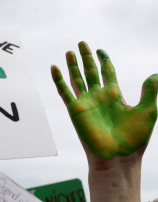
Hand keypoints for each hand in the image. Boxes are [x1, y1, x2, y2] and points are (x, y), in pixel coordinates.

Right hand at [51, 41, 157, 159]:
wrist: (117, 158)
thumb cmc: (133, 139)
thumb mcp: (147, 112)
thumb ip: (150, 91)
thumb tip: (156, 73)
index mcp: (114, 94)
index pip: (107, 71)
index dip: (104, 60)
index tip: (100, 50)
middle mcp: (98, 96)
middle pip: (90, 71)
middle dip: (86, 58)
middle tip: (82, 43)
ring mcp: (85, 102)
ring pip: (76, 79)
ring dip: (72, 65)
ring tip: (69, 52)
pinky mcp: (75, 109)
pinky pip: (64, 91)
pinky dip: (58, 79)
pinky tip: (54, 68)